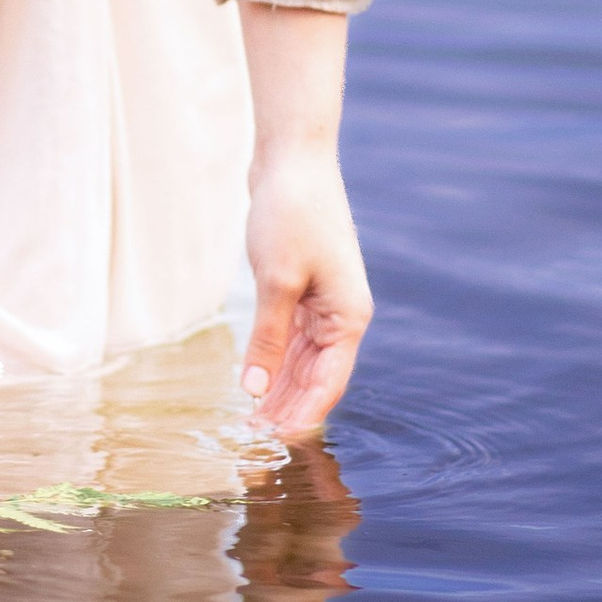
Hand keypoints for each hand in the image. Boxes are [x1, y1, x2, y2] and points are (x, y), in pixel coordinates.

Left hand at [241, 139, 371, 439]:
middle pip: (316, 377)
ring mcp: (322, 302)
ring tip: (251, 420)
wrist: (292, 160)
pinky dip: (273, 360)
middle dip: (287, 408)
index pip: (329, 383)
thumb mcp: (276, 280)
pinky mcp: (302, 288)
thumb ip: (268, 338)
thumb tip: (256, 391)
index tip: (275, 441)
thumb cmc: (291, 214)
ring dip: (278, 389)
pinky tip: (254, 383)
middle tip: (254, 438)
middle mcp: (342, 315)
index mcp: (349, 316)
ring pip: (301, 360)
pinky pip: (289, 337)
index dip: (303, 414)